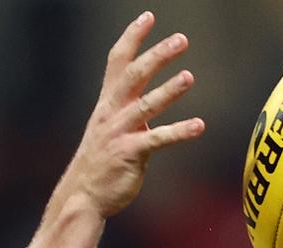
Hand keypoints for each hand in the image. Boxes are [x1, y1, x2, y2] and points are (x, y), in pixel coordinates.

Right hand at [63, 12, 204, 217]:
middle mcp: (112, 113)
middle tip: (181, 39)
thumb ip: (128, 110)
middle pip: (134, 76)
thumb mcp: (109, 128)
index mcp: (108, 102)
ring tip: (189, 76)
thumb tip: (148, 99)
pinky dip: (179, 132)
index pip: (118, 61)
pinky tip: (199, 126)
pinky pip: (157, 140)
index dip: (132, 38)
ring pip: (146, 106)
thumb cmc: (101, 162)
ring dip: (168, 90)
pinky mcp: (130, 154)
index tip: (148, 16)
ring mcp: (120, 133)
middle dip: (157, 55)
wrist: (83, 195)